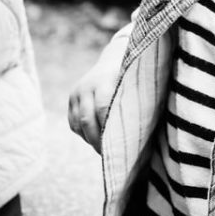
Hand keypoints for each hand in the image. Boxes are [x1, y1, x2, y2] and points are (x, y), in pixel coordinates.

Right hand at [67, 37, 125, 152]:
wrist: (114, 58)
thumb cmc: (132, 79)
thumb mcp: (135, 87)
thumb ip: (134, 105)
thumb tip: (143, 136)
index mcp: (104, 81)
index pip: (103, 109)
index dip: (109, 130)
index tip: (120, 146)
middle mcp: (86, 86)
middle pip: (88, 120)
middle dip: (98, 141)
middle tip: (111, 156)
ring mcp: (76, 92)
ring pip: (79, 124)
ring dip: (90, 140)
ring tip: (104, 150)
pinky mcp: (71, 99)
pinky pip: (74, 124)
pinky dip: (84, 134)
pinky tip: (96, 139)